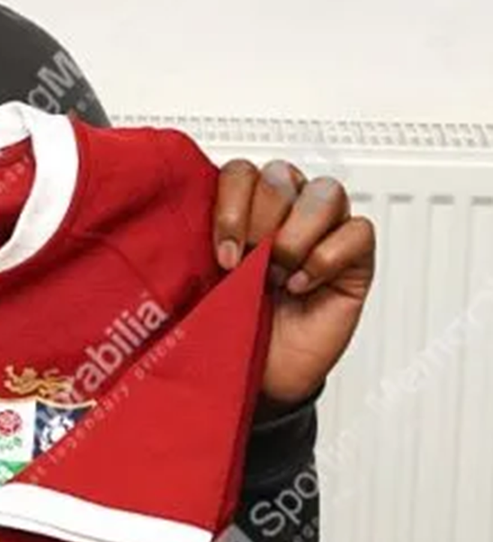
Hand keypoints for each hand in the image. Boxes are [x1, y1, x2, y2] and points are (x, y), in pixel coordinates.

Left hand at [212, 159, 375, 409]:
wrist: (261, 370)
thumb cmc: (233, 319)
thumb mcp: (206, 277)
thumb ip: (204, 240)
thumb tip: (183, 220)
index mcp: (246, 204)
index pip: (242, 171)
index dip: (232, 207)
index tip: (223, 254)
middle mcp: (286, 208)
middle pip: (281, 176)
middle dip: (261, 222)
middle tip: (250, 265)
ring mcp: (323, 228)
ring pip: (325, 192)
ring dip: (295, 237)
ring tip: (278, 275)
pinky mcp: (356, 256)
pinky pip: (357, 230)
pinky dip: (326, 259)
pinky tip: (303, 286)